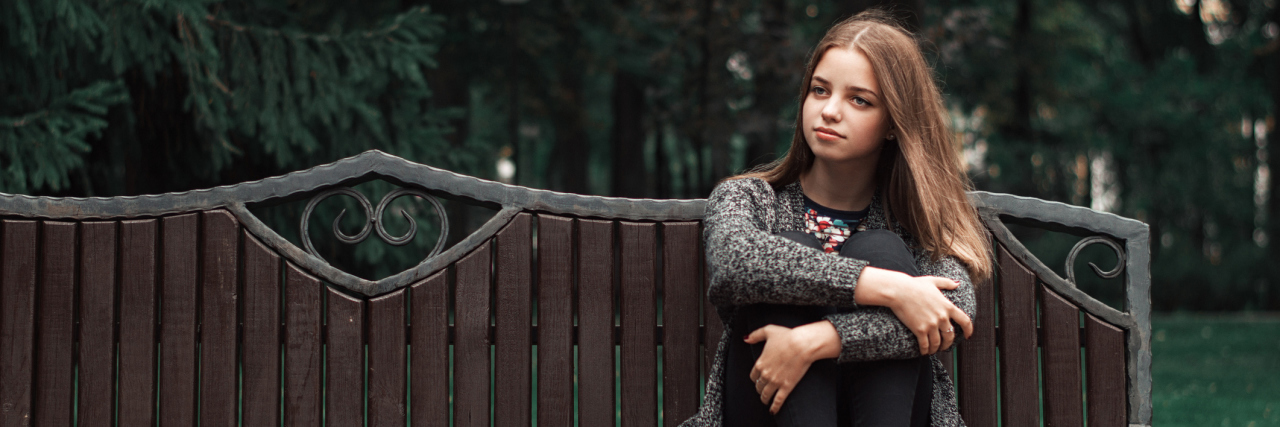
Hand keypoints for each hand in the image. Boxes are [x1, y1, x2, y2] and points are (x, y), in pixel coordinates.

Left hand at [744, 321, 840, 413]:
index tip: (758, 380)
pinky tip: (773, 410)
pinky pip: (778, 400)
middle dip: (760, 389)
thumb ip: (755, 335)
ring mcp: (775, 382)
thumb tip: (746, 339)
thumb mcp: (768, 331)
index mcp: (760, 363)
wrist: (802, 344)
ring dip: (764, 399)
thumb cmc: (787, 336)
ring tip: (766, 401)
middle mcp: (765, 374)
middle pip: (758, 386)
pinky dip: (774, 407)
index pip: (753, 376)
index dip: (755, 379)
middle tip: (762, 390)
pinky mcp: (786, 387)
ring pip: (766, 395)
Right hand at [855, 267, 973, 354]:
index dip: (968, 330)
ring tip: (933, 350)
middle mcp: (942, 317)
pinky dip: (925, 350)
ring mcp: (931, 324)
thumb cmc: (914, 285)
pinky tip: (924, 351)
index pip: (965, 321)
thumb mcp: (933, 281)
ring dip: (936, 349)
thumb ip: (947, 283)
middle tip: (943, 346)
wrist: (899, 291)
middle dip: (947, 343)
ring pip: (938, 343)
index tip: (967, 336)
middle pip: (950, 336)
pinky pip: (925, 345)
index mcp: (948, 306)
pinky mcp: (920, 330)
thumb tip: (958, 283)